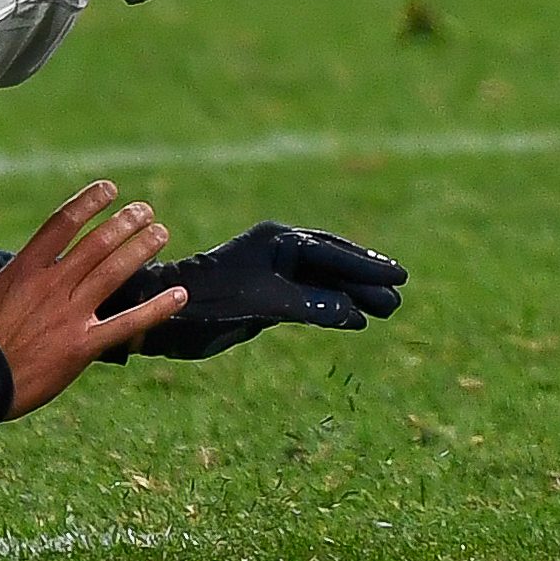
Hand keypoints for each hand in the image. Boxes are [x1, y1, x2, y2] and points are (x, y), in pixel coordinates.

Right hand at [0, 182, 186, 417]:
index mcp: (24, 269)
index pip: (63, 223)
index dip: (89, 202)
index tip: (111, 189)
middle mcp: (52, 286)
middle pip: (97, 244)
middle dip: (126, 223)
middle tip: (146, 211)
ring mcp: (70, 315)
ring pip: (114, 273)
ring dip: (141, 250)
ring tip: (161, 233)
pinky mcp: (82, 346)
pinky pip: (126, 324)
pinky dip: (156, 308)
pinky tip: (180, 295)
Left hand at [99, 221, 407, 361]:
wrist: (159, 312)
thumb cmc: (205, 302)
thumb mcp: (261, 305)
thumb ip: (308, 306)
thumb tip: (353, 313)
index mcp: (277, 241)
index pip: (332, 253)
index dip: (366, 266)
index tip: (397, 276)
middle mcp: (279, 251)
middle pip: (335, 261)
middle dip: (367, 276)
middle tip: (400, 290)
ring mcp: (273, 272)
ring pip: (325, 280)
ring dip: (355, 293)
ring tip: (387, 308)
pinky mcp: (266, 295)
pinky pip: (311, 296)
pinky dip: (334, 306)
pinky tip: (353, 318)